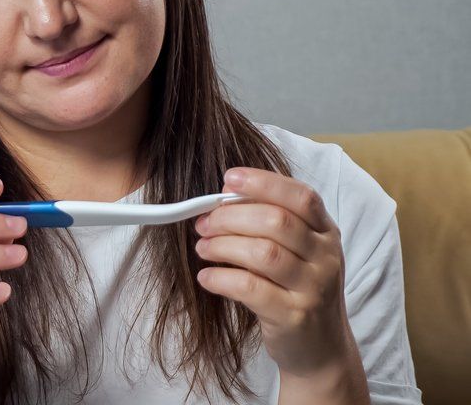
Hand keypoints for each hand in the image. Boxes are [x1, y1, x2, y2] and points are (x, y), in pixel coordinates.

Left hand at [195, 167, 367, 401]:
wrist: (322, 349)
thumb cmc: (299, 290)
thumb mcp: (299, 253)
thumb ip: (272, 224)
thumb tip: (223, 197)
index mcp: (326, 233)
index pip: (301, 196)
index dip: (263, 183)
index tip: (228, 180)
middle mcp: (326, 258)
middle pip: (276, 222)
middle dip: (230, 217)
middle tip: (203, 224)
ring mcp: (314, 289)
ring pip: (263, 253)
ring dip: (222, 246)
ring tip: (202, 248)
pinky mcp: (294, 317)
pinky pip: (251, 289)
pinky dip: (221, 279)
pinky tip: (206, 278)